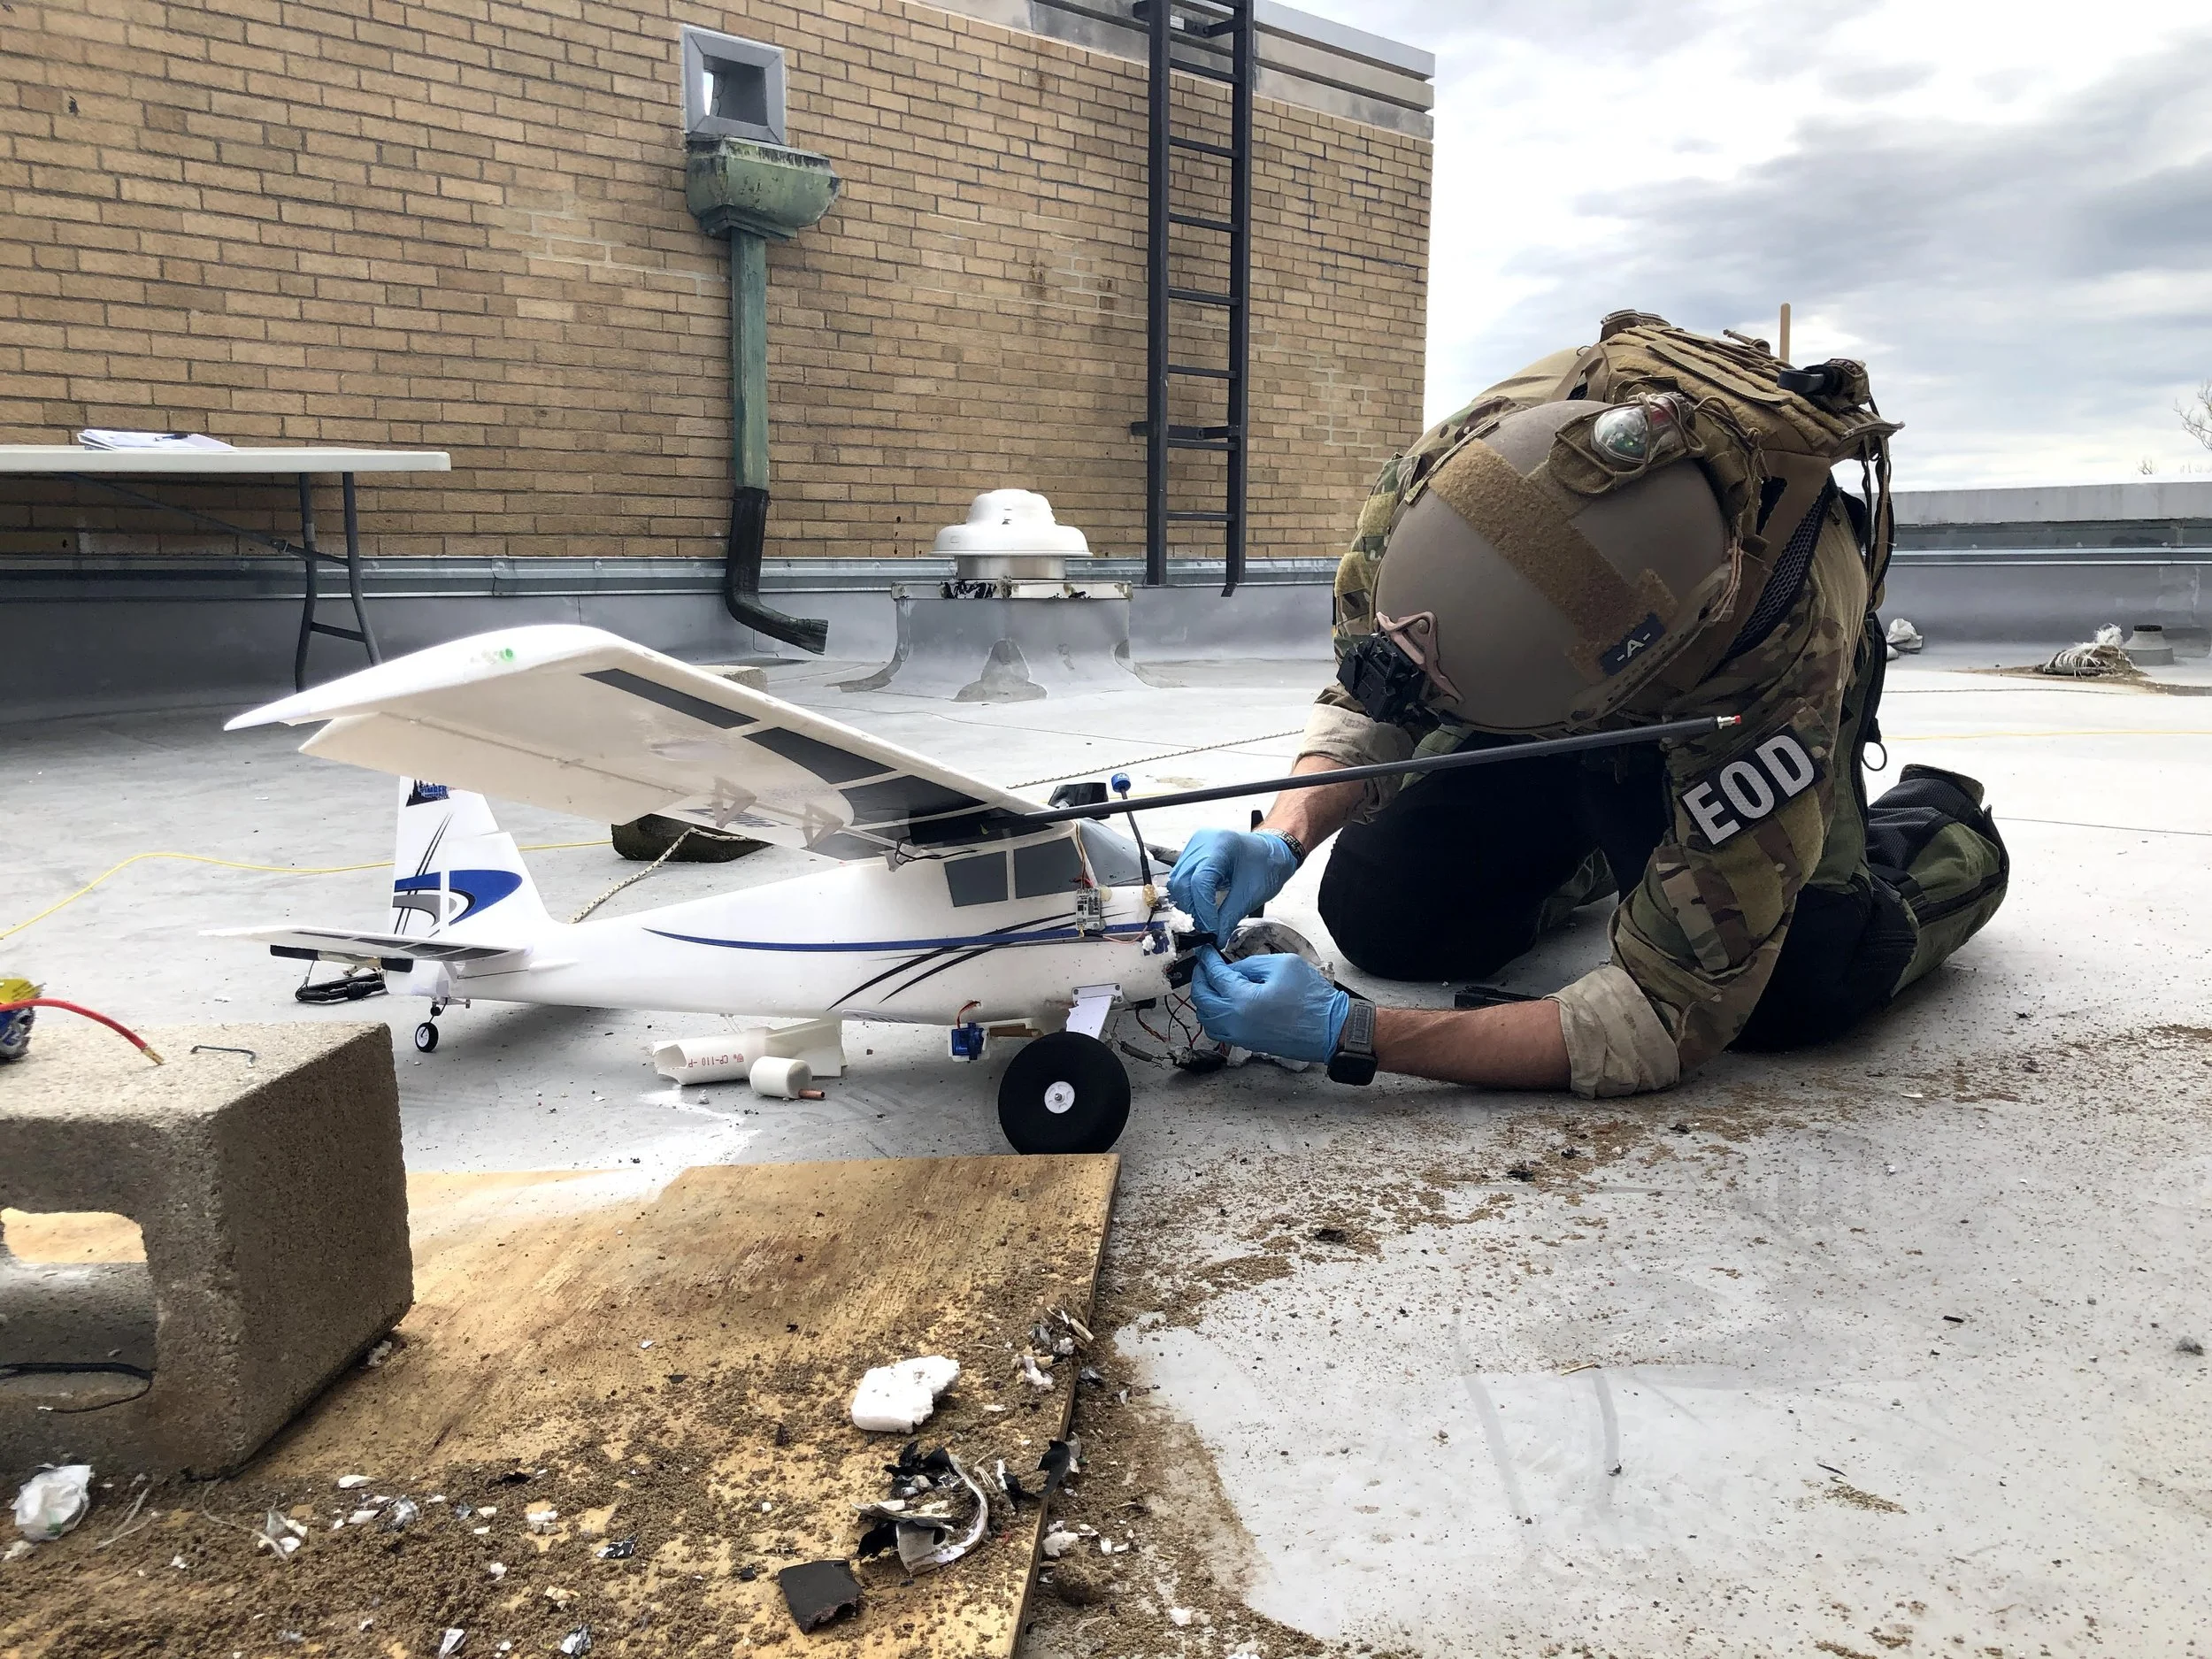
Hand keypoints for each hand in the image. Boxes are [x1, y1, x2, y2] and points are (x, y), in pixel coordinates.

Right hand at [1167, 829, 1299, 935]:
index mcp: (1221, 845)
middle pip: (1182, 882)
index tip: (1212, 930)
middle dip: (1192, 910)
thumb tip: (1215, 939)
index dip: (1203, 910)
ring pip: (1177, 882)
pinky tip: (1201, 909)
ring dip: (1188, 906)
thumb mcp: (1252, 893)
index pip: (1200, 881)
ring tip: (1204, 921)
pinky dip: (1189, 897)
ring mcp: (1194, 846)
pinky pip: (1181, 879)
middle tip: (1207, 930)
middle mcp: (1202, 842)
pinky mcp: (1192, 855)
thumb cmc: (1268, 865)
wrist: (1273, 851)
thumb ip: (1230, 916)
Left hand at [1185, 950, 1349, 1063]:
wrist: (1330, 1029)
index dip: (1207, 961)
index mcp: (1242, 1000)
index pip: (1213, 976)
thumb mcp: (1282, 965)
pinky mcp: (1247, 1043)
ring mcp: (1240, 1036)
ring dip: (1205, 1000)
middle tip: (1206, 967)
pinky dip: (1214, 1016)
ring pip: (1206, 1018)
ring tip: (1214, 985)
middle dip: (1200, 979)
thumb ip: (1251, 964)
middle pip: (1202, 999)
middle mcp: (1235, 1022)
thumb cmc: (1311, 998)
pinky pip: (1218, 1030)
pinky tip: (1224, 1004)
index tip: (1205, 952)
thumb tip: (1232, 968)